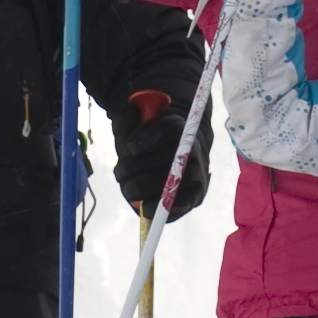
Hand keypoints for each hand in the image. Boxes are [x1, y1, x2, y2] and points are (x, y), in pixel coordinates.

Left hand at [115, 84, 210, 219]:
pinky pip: (180, 205)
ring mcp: (197, 174)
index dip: (146, 138)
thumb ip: (129, 119)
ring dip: (143, 189)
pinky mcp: (196, 196)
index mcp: (182, 127)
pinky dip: (158, 207)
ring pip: (173, 184)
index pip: (170, 128)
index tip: (129, 148)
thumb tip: (128, 110)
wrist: (172, 159)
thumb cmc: (148, 143)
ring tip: (127, 188)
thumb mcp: (136, 127)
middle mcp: (194, 150)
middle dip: (138, 169)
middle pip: (169, 160)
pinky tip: (142, 206)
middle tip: (119, 173)